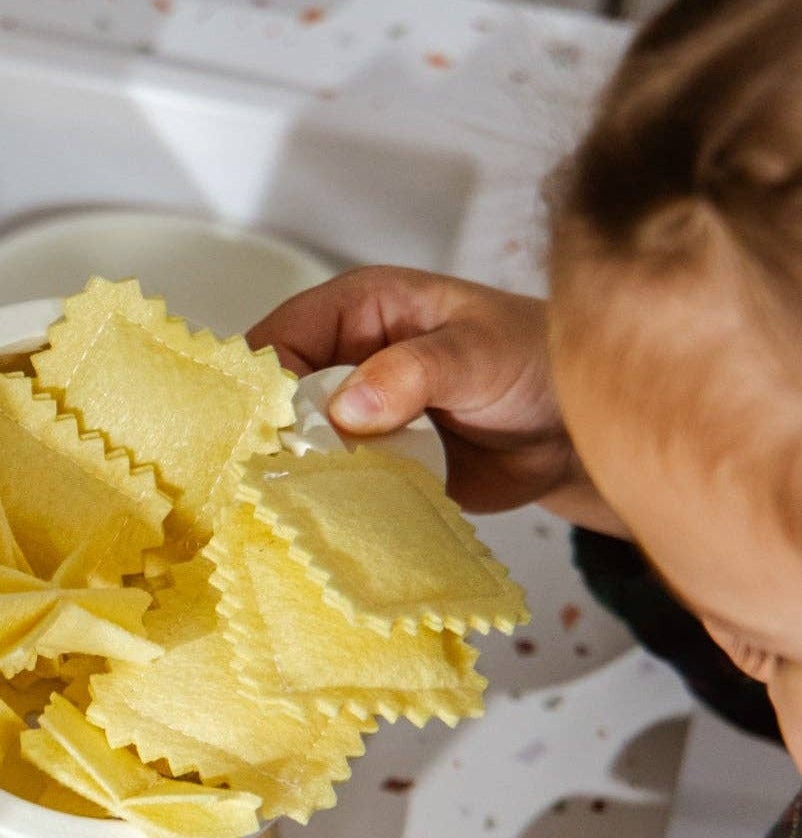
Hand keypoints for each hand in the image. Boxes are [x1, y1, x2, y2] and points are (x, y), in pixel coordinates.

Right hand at [248, 266, 622, 531]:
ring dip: (292, 478)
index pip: (280, 339)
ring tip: (284, 511)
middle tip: (265, 480)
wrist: (575, 431)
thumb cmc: (535, 362)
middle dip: (268, 438)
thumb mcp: (479, 353)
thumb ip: (416, 371)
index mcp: (357, 312)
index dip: (262, 383)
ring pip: (295, 449)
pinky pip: (329, 486)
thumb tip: (347, 407)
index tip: (262, 430)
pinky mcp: (368, 467)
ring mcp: (352, 420)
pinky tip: (316, 525)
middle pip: (275, 401)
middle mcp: (343, 363)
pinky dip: (321, 505)